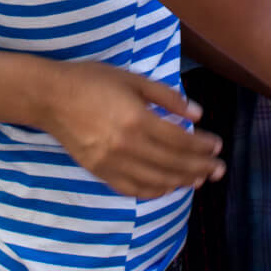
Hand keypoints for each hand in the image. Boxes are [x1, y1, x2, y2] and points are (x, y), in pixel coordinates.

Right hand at [40, 60, 224, 198]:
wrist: (50, 97)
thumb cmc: (92, 81)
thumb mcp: (132, 79)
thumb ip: (167, 97)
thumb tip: (198, 114)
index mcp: (137, 120)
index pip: (181, 141)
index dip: (203, 146)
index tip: (218, 146)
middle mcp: (127, 146)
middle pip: (173, 164)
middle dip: (201, 168)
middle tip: (220, 169)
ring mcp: (113, 163)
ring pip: (156, 181)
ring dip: (182, 182)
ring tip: (201, 180)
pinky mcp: (100, 172)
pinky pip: (133, 189)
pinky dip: (154, 191)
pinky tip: (168, 187)